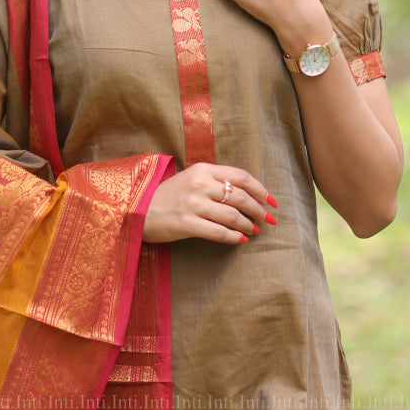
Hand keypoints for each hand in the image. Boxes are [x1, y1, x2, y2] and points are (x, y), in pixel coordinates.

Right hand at [142, 163, 276, 244]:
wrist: (137, 210)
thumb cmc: (167, 196)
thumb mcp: (190, 180)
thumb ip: (215, 182)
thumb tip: (246, 196)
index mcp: (202, 169)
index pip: (241, 176)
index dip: (261, 190)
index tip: (271, 202)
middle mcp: (199, 184)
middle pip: (240, 196)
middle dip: (259, 210)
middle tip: (268, 220)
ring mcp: (193, 203)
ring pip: (232, 215)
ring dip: (248, 225)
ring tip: (254, 231)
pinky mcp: (186, 223)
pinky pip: (219, 232)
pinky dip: (234, 237)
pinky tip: (240, 240)